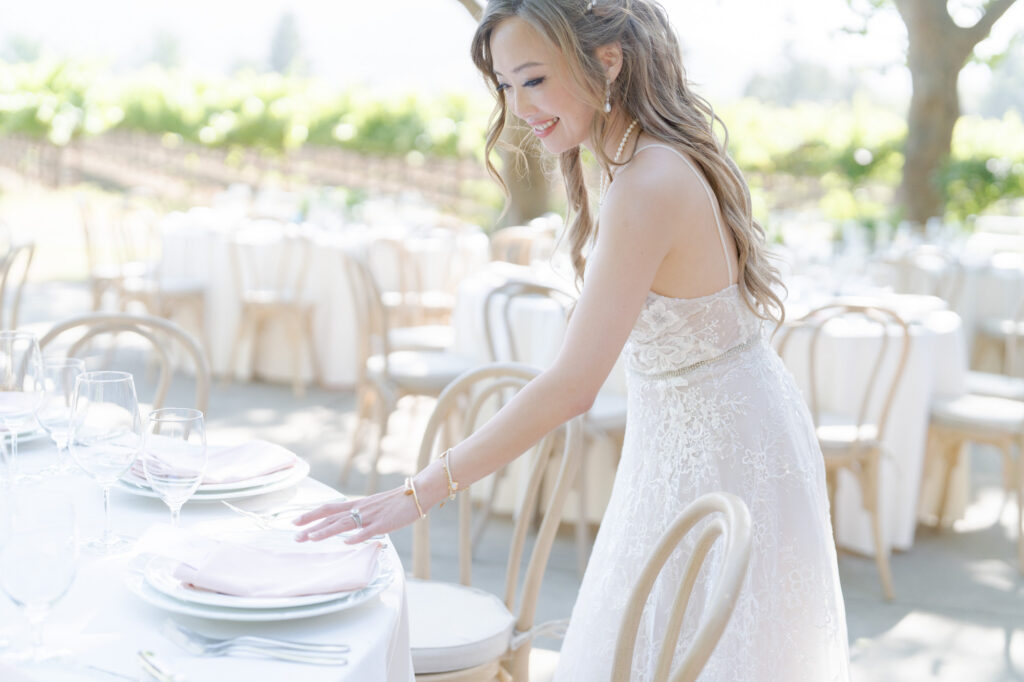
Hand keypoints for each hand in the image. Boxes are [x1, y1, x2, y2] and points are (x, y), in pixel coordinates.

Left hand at [293, 485, 420, 543]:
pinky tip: (346, 543)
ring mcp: (371, 516)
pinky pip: (368, 532)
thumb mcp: (374, 505)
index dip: (311, 514)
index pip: (328, 508)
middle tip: (294, 535)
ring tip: (311, 538)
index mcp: (357, 504)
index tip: (295, 522)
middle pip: (331, 516)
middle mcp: (360, 508)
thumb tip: (349, 527)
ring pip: (344, 524)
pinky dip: (356, 537)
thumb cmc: (397, 501)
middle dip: (311, 526)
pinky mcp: (384, 524)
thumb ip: (361, 514)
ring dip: (327, 531)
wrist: (417, 493)